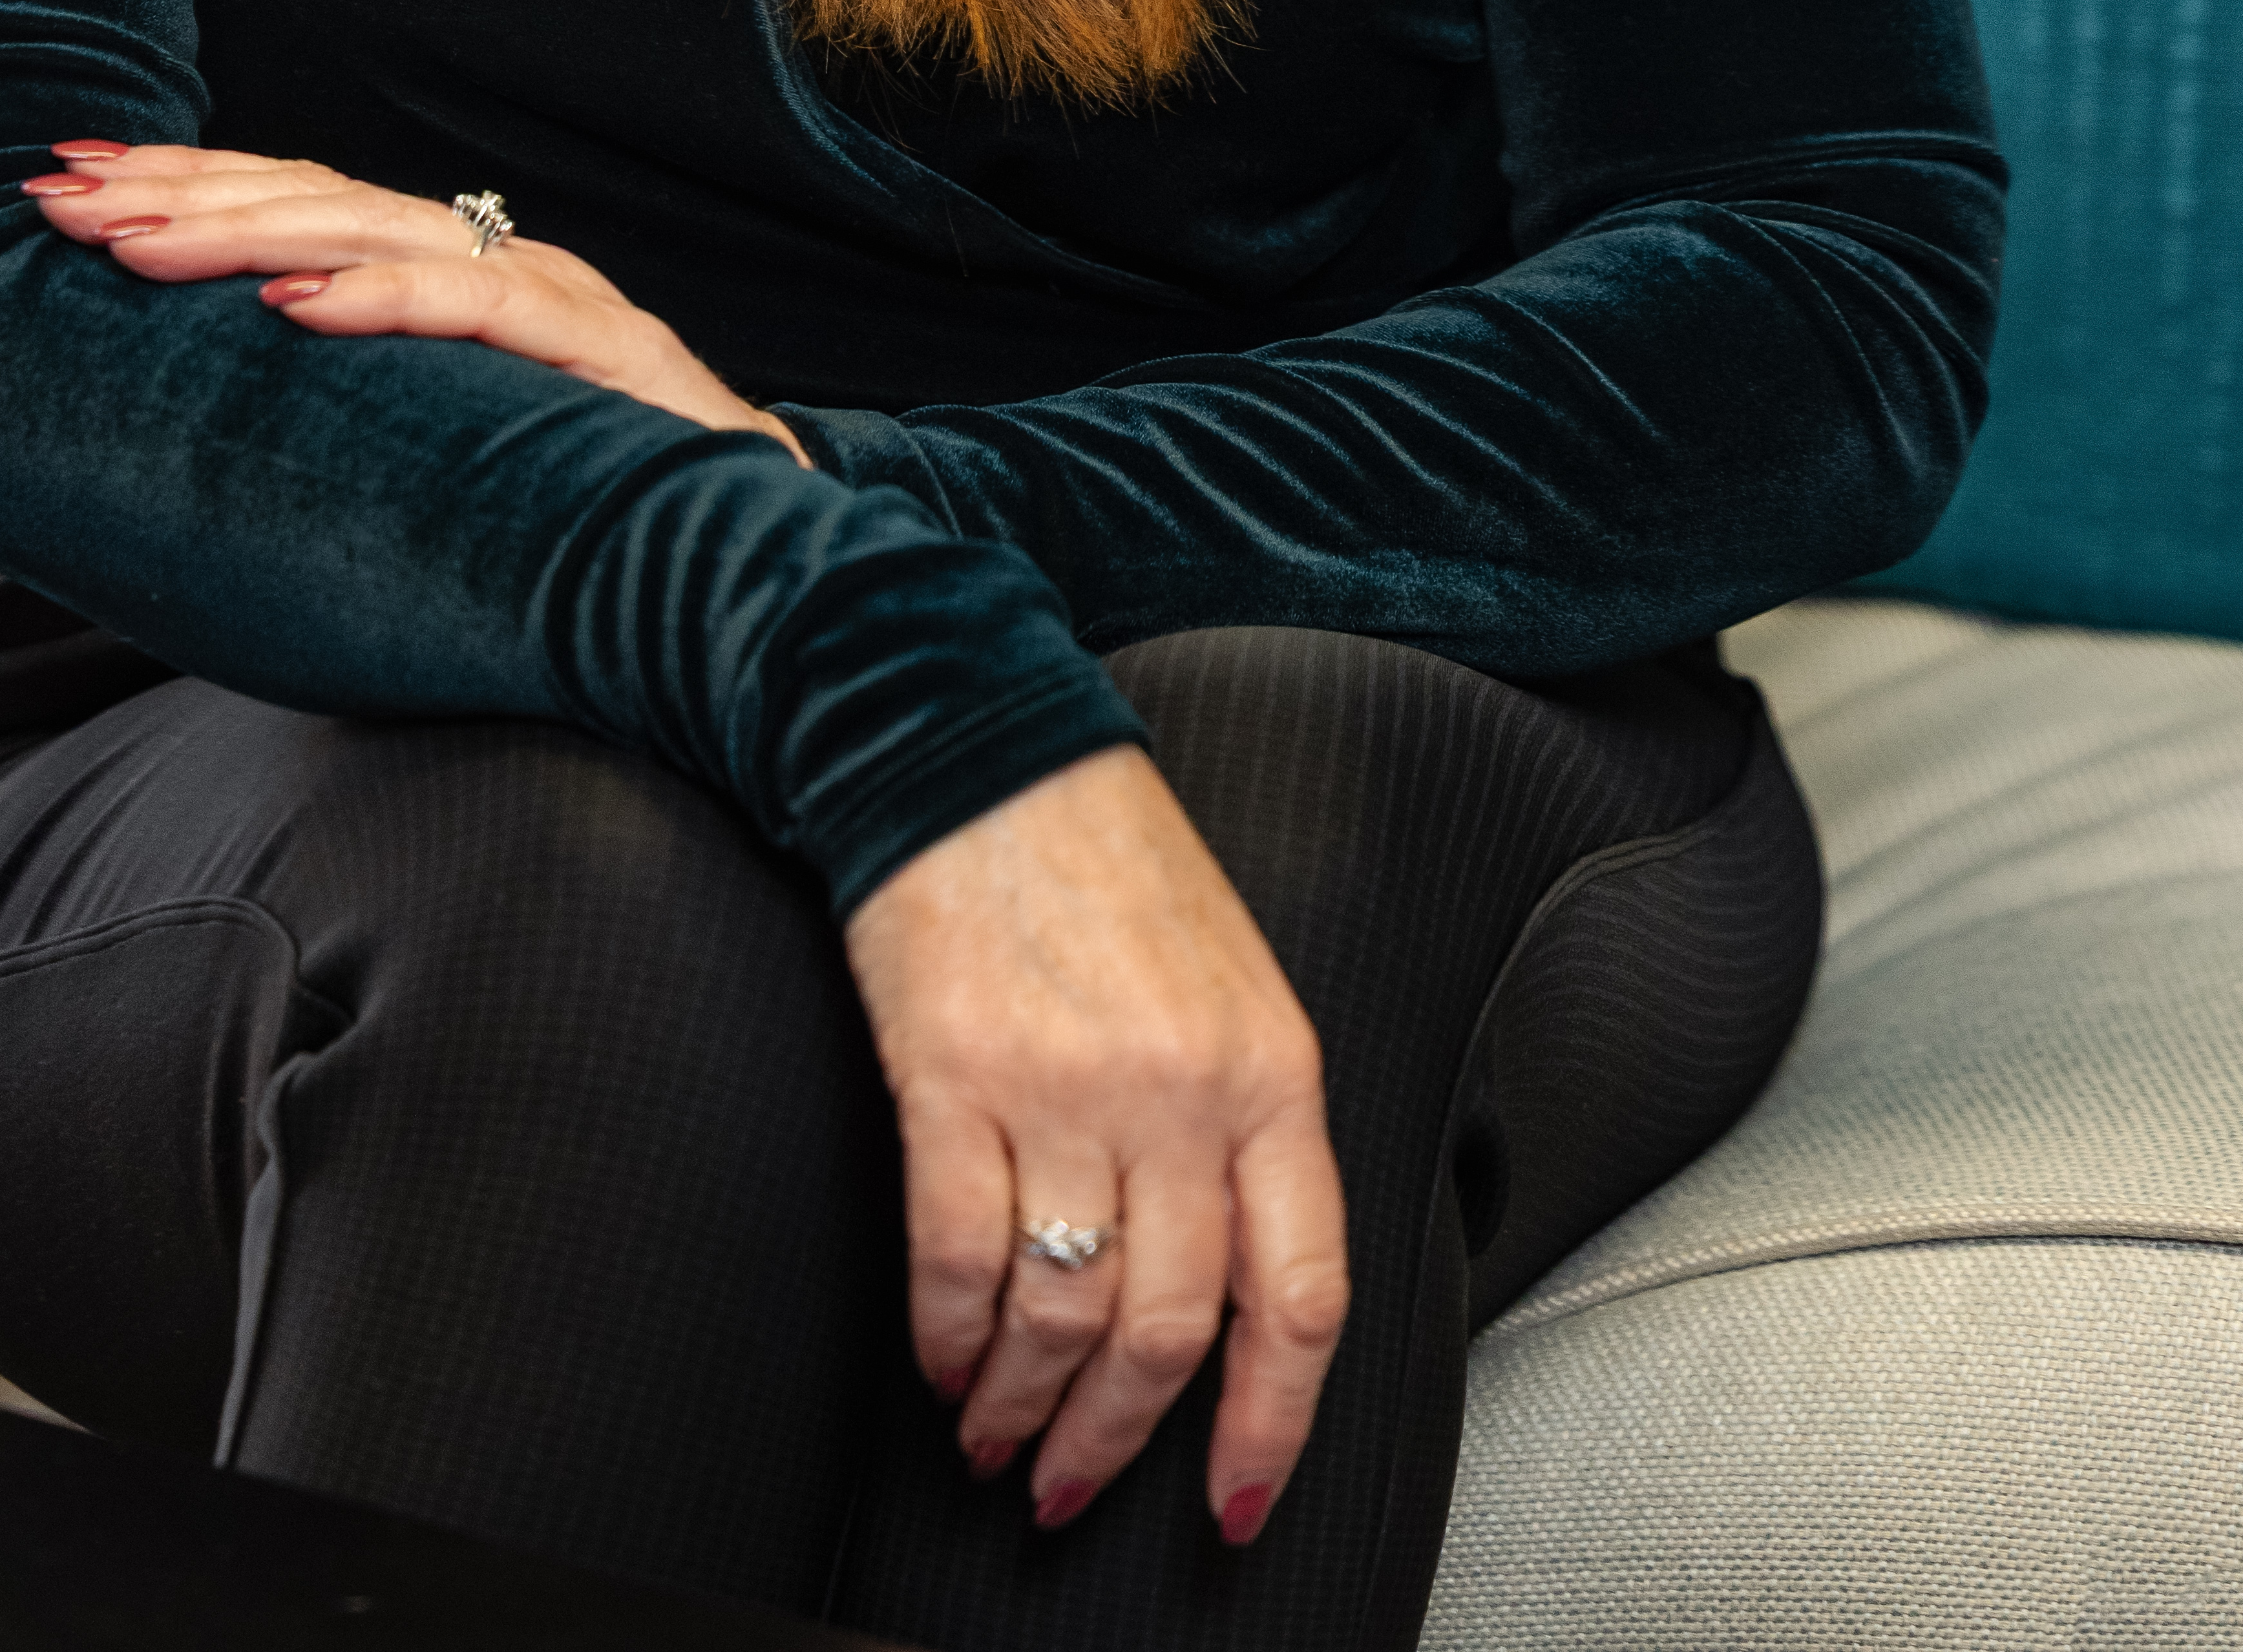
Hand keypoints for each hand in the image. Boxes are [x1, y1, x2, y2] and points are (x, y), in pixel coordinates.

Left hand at [20, 144, 808, 460]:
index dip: (182, 186)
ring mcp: (557, 301)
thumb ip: (353, 422)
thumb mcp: (450, 453)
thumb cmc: (597, 509)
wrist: (774, 553)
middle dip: (178, 192)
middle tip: (57, 190)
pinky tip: (295, 302)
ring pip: (382, 237)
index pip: (298, 210)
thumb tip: (195, 429)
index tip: (64, 178)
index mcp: (457, 278)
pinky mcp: (607, 356)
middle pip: (318, 202)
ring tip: (134, 238)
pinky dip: (385, 299)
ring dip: (246, 231)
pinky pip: (483, 311)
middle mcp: (500, 264)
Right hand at [842, 743, 1345, 1545]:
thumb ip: (1245, 1126)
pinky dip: (947, 1335)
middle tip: (1071, 1486)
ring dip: (1020, 1406)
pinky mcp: (951, 1074)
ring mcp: (1062, 1086)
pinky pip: (957, 1256)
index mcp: (1271, 1071)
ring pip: (1061, 1315)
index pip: (1298, 1298)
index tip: (1232, 1500)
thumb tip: (1222, 1289)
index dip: (1269, 1426)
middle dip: (1115, 1444)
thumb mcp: (1230, 982)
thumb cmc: (1105, 858)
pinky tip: (943, 1359)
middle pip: (1167, 1333)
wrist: (980, 742)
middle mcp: (1179, 1091)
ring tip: (995, 1434)